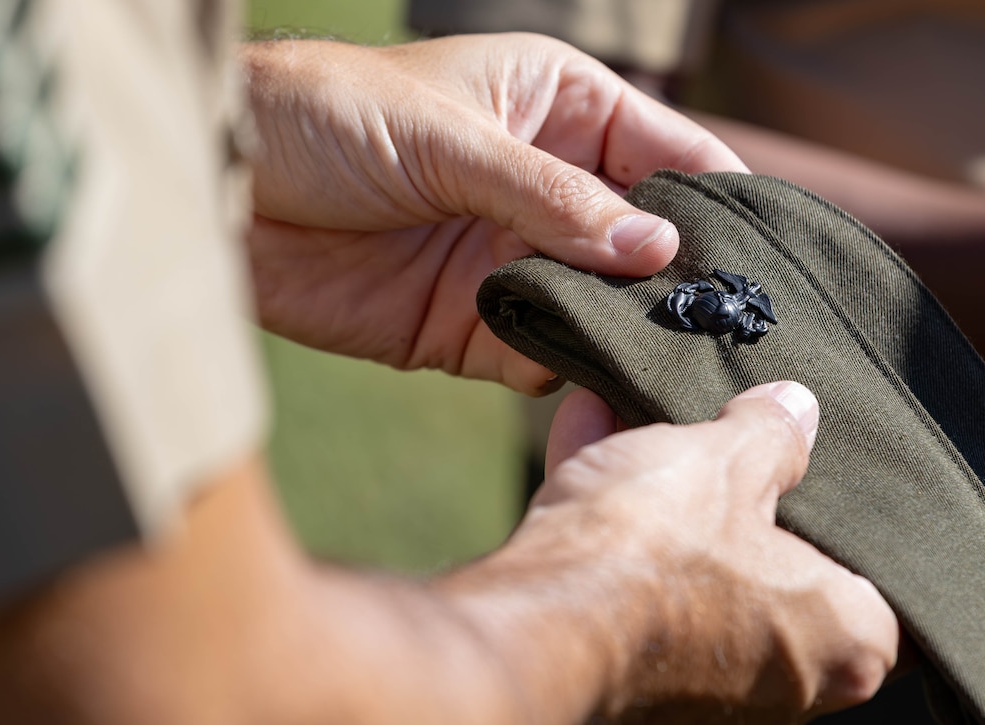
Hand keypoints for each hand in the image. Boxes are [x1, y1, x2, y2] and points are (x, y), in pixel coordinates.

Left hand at [241, 34, 746, 393]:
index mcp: (558, 112)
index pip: (668, 155)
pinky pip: (537, 352)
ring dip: (623, 331)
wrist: (225, 189)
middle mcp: (546, 191)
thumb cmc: (329, 116)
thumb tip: (659, 252)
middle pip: (643, 244)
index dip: (716, 202)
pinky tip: (582, 377)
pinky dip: (561, 366)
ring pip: (598, 306)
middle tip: (726, 330)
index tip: (761, 257)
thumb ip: (555, 199)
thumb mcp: (451, 137)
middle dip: (677, 283)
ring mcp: (509, 260)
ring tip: (664, 362)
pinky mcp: (466, 324)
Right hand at [448, 382, 898, 721]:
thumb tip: (793, 409)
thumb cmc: (653, 553)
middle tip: (704, 422)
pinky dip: (610, 510)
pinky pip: (628, 571)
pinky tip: (586, 430)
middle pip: (758, 554)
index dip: (818, 490)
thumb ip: (771, 433)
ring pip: (682, 557)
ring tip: (625, 409)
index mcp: (839, 638)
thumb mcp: (725, 458)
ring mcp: (697, 675)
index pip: (863, 560)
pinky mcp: (625, 659)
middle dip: (719, 479)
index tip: (784, 445)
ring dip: (651, 483)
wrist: (536, 618)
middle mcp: (777, 677)